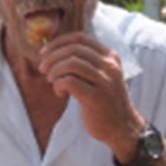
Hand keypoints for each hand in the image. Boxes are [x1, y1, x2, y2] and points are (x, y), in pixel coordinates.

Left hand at [37, 31, 144, 159]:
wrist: (122, 127)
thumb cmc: (105, 101)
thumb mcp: (101, 76)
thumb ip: (86, 62)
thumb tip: (54, 50)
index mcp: (110, 57)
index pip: (80, 38)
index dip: (58, 43)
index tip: (44, 52)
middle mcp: (110, 66)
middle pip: (73, 49)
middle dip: (52, 57)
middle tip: (43, 69)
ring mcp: (105, 81)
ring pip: (71, 63)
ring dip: (54, 71)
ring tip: (51, 81)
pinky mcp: (96, 98)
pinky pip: (69, 82)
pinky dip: (58, 85)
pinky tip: (60, 93)